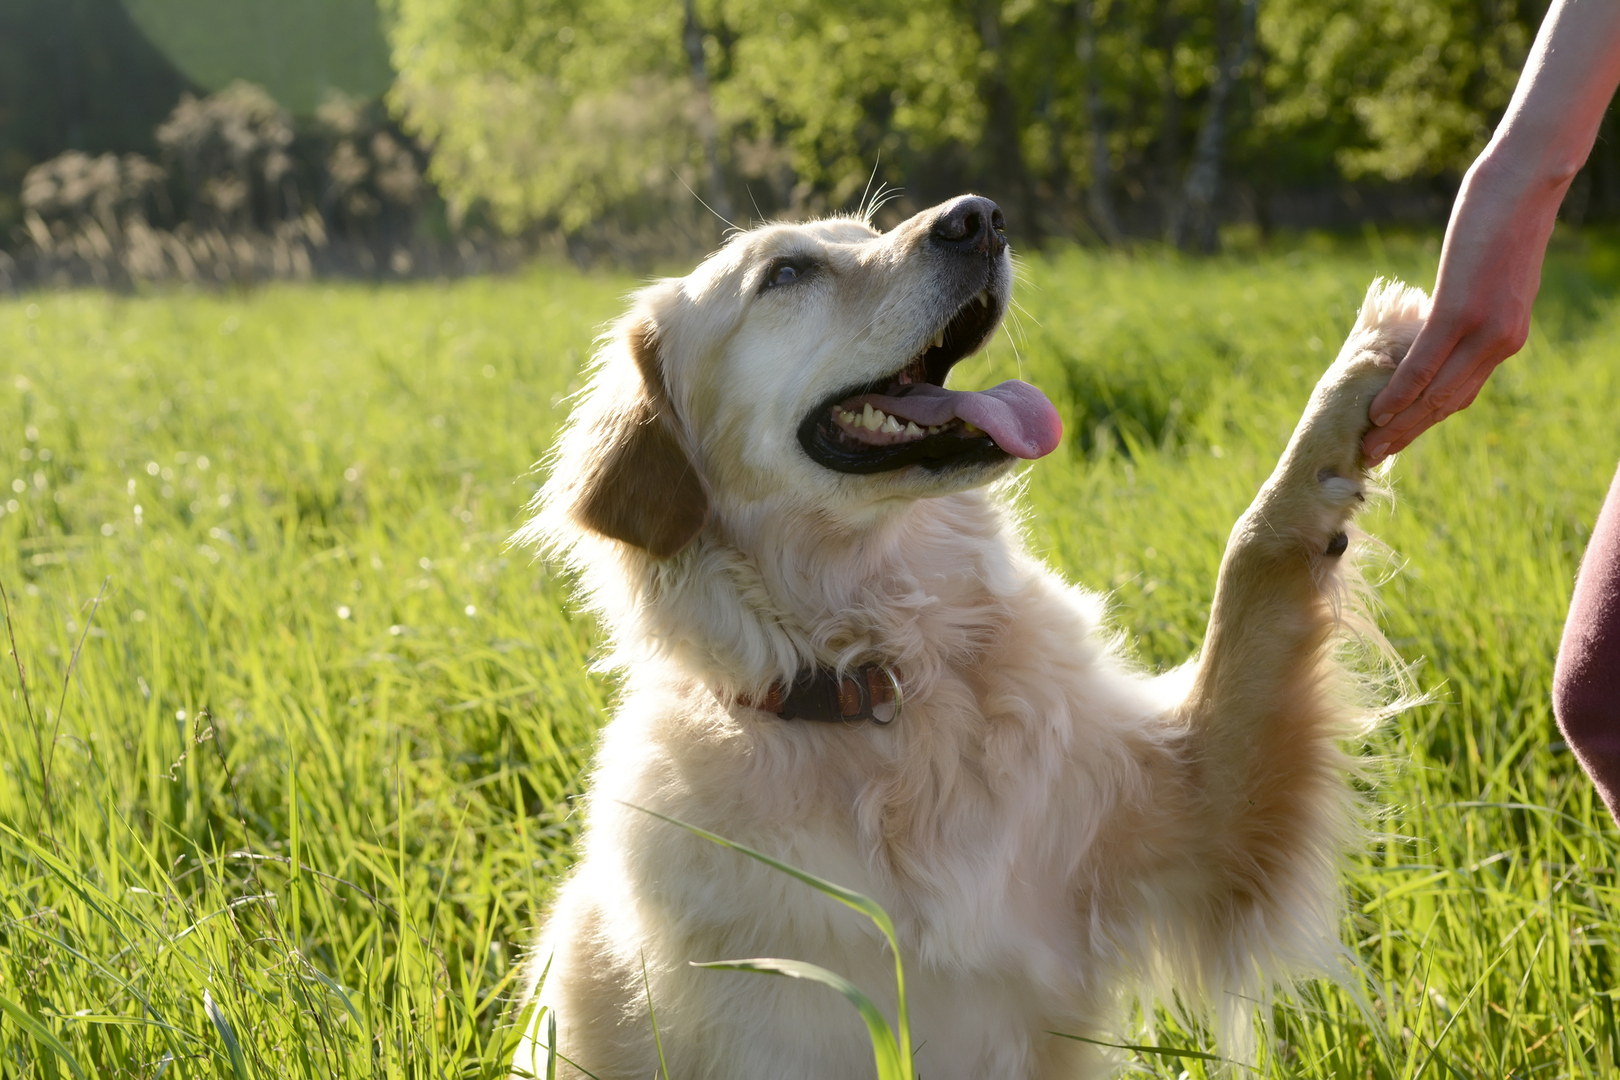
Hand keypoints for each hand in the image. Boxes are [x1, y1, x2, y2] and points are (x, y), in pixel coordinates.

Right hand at [1360, 0, 1619, 464]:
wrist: (1527, 182)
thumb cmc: (1504, 216)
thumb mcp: (1490, 272)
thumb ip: (1470, 301)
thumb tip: (1439, 316)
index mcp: (1508, 335)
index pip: (1462, 391)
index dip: (1427, 419)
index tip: (1396, 437)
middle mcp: (1502, 341)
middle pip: (1449, 403)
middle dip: (1409, 434)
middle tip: (1374, 455)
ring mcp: (1484, 328)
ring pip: (1437, 392)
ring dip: (1401, 424)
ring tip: (1369, 443)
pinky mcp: (1462, 311)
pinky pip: (1425, 363)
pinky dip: (1400, 391)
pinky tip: (1377, 408)